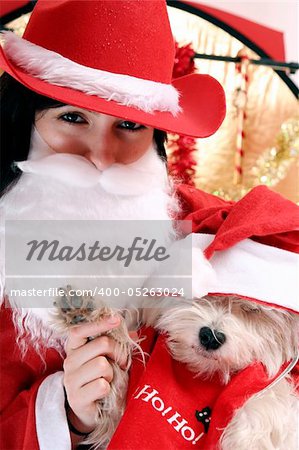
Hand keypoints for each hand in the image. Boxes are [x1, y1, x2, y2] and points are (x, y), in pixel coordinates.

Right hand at [63, 316, 126, 433]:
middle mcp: (69, 361)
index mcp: (75, 348)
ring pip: (102, 364)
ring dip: (112, 373)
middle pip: (101, 344)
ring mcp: (70, 380)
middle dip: (119, 352)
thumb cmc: (102, 379)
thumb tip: (133, 333)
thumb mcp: (110, 358)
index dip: (98, 323)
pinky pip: (101, 385)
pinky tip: (104, 392)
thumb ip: (119, 343)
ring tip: (109, 379)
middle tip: (122, 363)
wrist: (93, 411)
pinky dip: (108, 388)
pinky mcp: (76, 398)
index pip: (80, 330)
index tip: (116, 319)